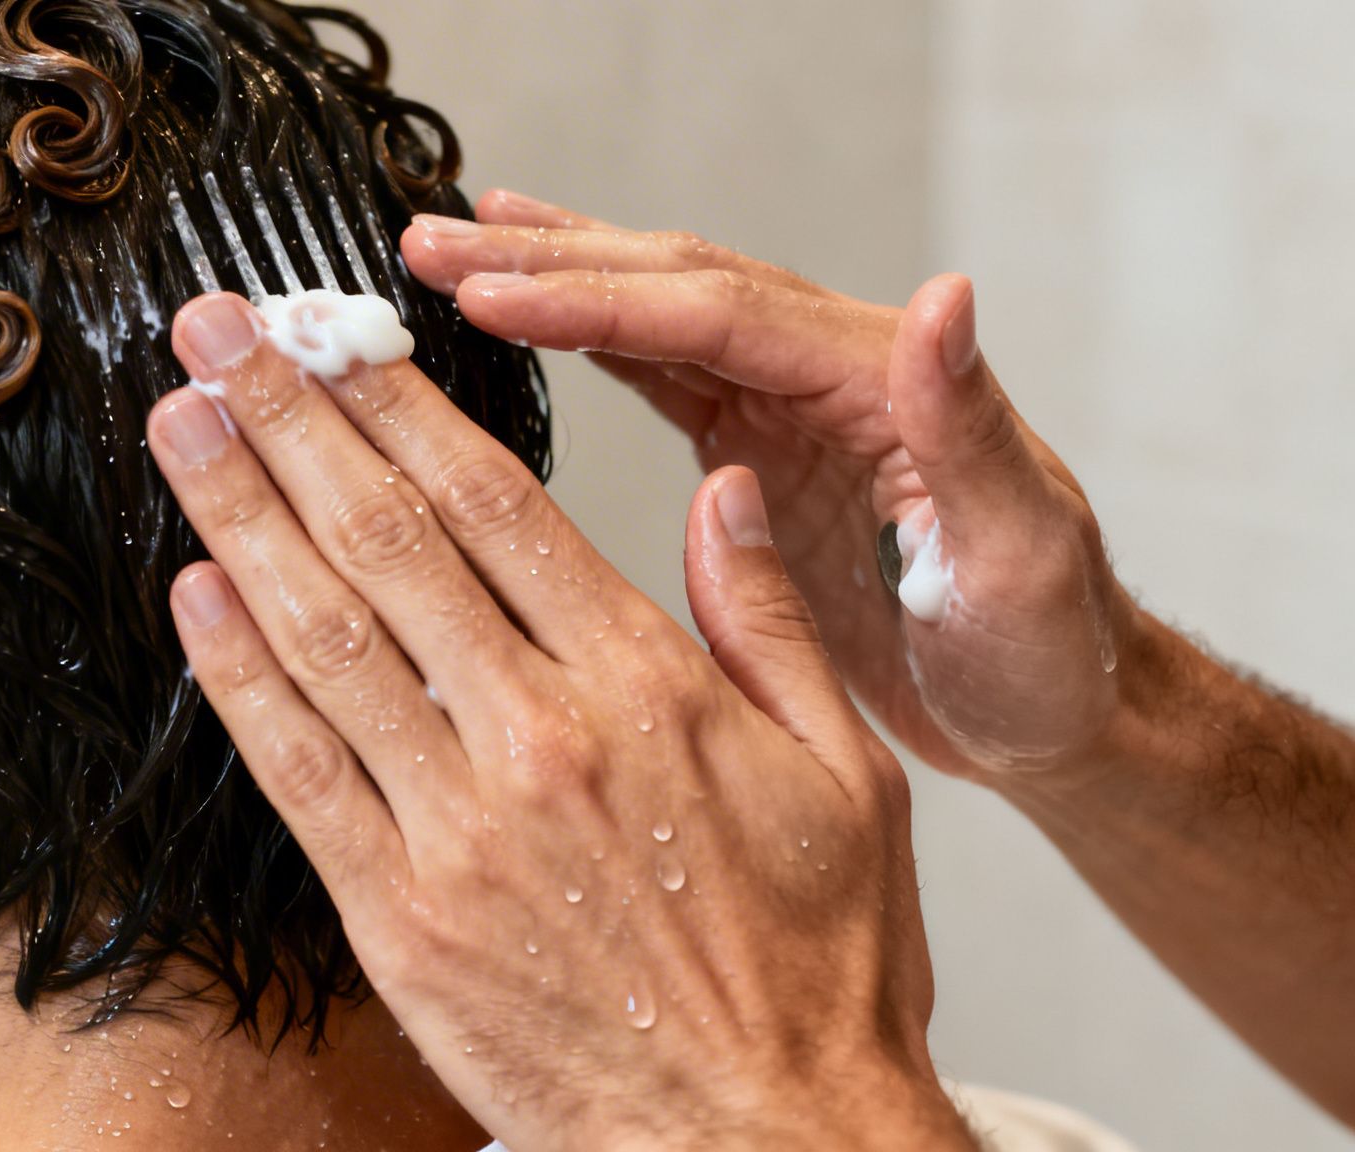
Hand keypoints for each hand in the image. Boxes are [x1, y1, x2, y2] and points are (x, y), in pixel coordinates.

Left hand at [147, 293, 976, 1151]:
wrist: (763, 1145)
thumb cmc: (817, 968)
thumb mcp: (847, 778)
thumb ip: (767, 625)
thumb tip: (722, 497)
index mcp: (646, 688)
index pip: (496, 504)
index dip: (399, 405)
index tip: (335, 335)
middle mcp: (538, 740)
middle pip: (387, 542)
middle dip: (291, 421)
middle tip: (218, 330)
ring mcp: (456, 830)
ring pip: (324, 636)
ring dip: (239, 516)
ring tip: (182, 420)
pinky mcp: (398, 919)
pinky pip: (296, 773)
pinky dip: (238, 677)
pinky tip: (194, 592)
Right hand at [401, 193, 1137, 780]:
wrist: (1054, 709)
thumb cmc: (1047, 652)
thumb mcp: (1023, 552)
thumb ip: (969, 429)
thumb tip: (946, 299)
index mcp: (880, 382)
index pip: (717, 315)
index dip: (597, 298)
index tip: (490, 293)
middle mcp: (832, 371)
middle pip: (671, 285)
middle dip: (547, 261)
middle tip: (431, 245)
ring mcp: (792, 406)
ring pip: (654, 316)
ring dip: (553, 280)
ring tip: (450, 253)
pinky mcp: (763, 451)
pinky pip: (658, 374)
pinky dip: (584, 340)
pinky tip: (521, 320)